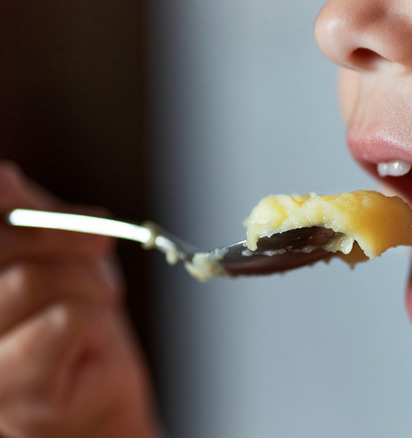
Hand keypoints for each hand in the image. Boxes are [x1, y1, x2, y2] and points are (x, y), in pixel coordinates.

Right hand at [0, 162, 160, 436]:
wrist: (102, 401)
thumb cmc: (75, 330)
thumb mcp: (54, 257)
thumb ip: (24, 220)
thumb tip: (2, 176)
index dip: (11, 208)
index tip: (36, 204)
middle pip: (6, 247)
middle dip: (67, 244)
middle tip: (99, 257)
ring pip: (36, 280)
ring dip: (88, 289)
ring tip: (95, 309)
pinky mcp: (15, 393)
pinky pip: (66, 318)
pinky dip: (94, 322)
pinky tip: (88, 346)